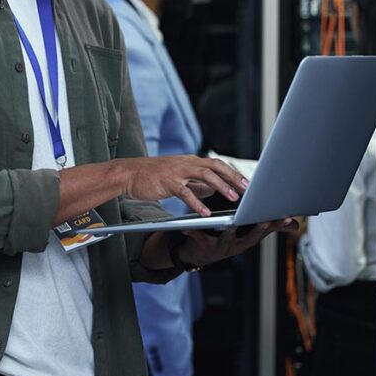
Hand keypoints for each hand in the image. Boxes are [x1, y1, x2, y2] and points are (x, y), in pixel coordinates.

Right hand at [117, 155, 248, 216]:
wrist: (129, 174)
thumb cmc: (154, 176)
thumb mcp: (178, 178)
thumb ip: (196, 183)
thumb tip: (213, 189)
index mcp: (191, 161)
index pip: (217, 165)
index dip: (233, 173)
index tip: (247, 184)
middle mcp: (187, 163)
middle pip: (216, 166)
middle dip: (233, 177)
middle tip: (247, 190)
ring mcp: (177, 172)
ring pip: (204, 175)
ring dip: (221, 186)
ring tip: (233, 198)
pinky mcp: (167, 182)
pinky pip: (185, 192)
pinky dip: (196, 203)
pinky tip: (205, 213)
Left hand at [178, 218, 299, 266]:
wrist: (199, 254)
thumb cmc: (228, 238)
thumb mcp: (249, 234)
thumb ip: (271, 227)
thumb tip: (296, 225)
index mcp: (248, 239)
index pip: (265, 230)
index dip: (276, 224)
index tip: (287, 215)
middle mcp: (237, 245)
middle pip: (250, 237)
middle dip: (258, 228)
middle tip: (265, 220)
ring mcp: (222, 247)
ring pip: (227, 239)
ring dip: (230, 232)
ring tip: (232, 224)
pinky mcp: (203, 245)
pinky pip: (199, 238)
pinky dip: (194, 233)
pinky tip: (188, 227)